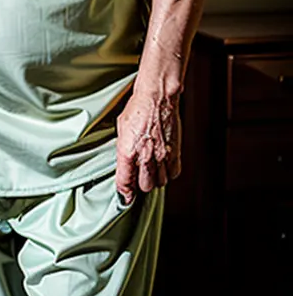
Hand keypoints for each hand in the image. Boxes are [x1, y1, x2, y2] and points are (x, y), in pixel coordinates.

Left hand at [115, 89, 181, 204]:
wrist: (157, 98)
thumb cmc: (137, 110)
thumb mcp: (120, 130)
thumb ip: (123, 151)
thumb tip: (124, 166)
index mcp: (127, 151)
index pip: (125, 182)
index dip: (124, 193)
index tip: (125, 197)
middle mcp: (146, 156)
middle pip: (145, 186)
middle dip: (140, 184)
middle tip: (138, 177)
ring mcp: (162, 156)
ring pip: (160, 182)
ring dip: (155, 179)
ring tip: (150, 170)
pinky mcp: (176, 152)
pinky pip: (174, 173)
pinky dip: (168, 173)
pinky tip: (163, 166)